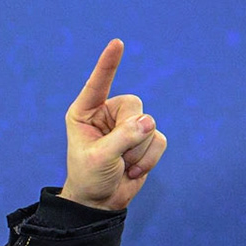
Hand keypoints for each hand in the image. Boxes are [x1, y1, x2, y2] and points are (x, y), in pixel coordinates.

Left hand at [59, 39, 166, 210]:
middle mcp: (107, 114)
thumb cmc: (89, 177)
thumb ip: (123, 138)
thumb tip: (150, 122)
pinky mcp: (145, 138)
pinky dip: (150, 159)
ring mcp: (127, 125)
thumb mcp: (101, 158)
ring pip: (149, 125)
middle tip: (117, 155)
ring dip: (138, 151)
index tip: (117, 43)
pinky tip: (133, 170)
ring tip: (121, 164)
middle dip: (130, 133)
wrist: (100, 202)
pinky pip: (160, 140)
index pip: (98, 84)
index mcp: (85, 112)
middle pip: (134, 106)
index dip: (108, 64)